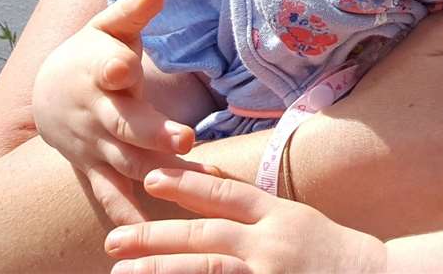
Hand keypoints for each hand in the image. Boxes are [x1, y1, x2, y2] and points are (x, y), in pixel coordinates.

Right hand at [31, 0, 204, 224]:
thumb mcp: (109, 26)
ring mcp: (94, 145)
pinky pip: (112, 196)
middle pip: (123, 123)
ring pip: (128, 162)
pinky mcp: (96, 170)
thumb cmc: (94, 53)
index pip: (106, 66)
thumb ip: (134, 11)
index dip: (114, 66)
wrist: (50, 94)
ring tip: (193, 186)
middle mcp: (96, 112)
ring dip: (158, 176)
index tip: (123, 68)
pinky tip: (148, 239)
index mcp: (99, 69)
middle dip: (152, 132)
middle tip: (183, 140)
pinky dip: (127, 217)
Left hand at [105, 168, 389, 273]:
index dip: (187, 185)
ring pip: (207, 270)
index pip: (226, 195)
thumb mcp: (293, 217)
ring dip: (162, 271)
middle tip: (114, 240)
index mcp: (278, 215)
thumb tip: (199, 176)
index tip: (150, 178)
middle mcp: (272, 244)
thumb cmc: (328, 249)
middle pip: (205, 236)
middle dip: (156, 237)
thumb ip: (248, 204)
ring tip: (123, 273)